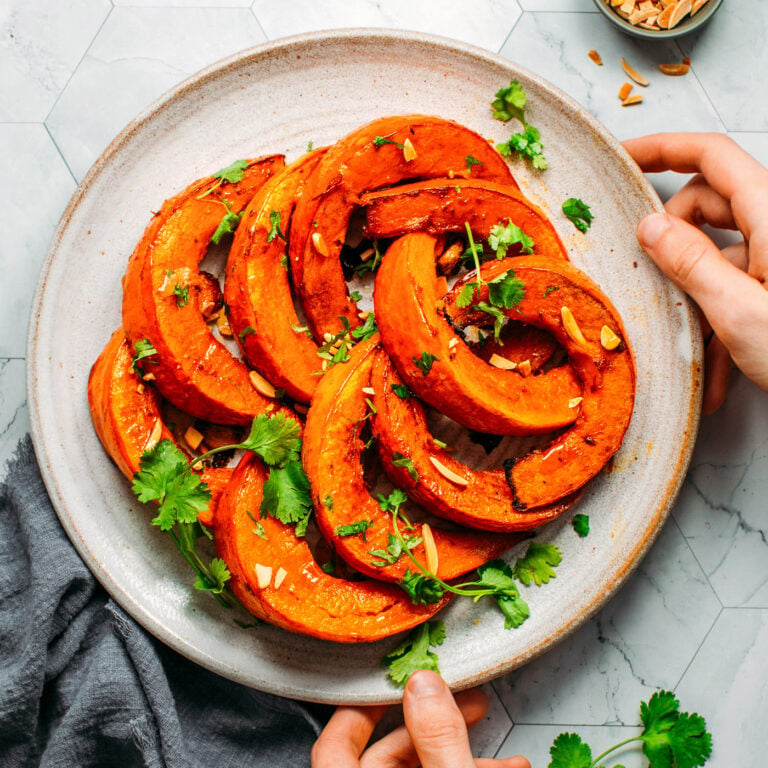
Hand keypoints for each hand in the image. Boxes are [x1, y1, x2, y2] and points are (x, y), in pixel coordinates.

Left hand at [311, 670, 529, 767]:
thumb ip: (438, 739)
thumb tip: (424, 684)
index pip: (335, 746)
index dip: (360, 707)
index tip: (392, 681)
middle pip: (386, 756)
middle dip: (434, 722)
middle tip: (464, 700)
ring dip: (460, 748)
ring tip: (500, 749)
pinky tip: (506, 767)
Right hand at [623, 132, 767, 411]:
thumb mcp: (741, 313)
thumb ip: (692, 264)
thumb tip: (651, 226)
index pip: (712, 156)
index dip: (665, 148)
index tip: (625, 156)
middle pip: (709, 206)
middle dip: (673, 241)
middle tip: (653, 282)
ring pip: (720, 255)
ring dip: (696, 299)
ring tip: (691, 352)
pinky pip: (738, 289)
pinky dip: (721, 326)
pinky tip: (718, 375)